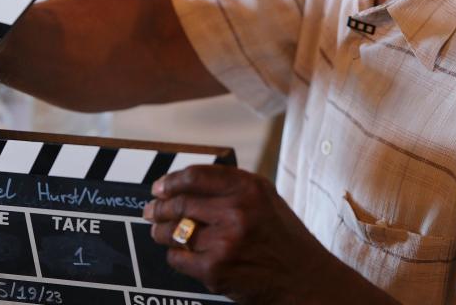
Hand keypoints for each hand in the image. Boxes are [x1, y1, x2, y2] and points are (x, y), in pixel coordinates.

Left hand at [142, 165, 358, 303]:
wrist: (304, 279)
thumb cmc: (283, 237)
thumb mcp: (265, 198)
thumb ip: (232, 186)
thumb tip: (187, 182)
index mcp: (248, 188)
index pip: (195, 176)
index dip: (171, 181)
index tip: (160, 186)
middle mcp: (236, 212)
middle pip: (180, 203)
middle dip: (159, 207)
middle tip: (151, 209)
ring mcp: (225, 242)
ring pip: (175, 231)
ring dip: (160, 230)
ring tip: (158, 230)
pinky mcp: (216, 270)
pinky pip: (179, 257)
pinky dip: (175, 254)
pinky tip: (179, 252)